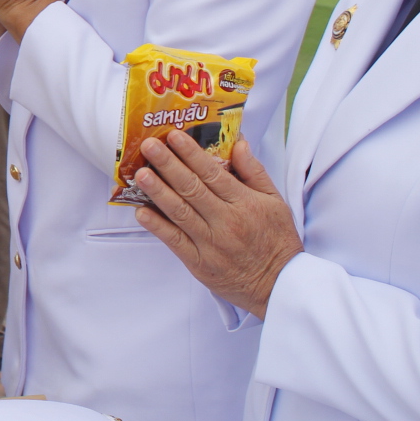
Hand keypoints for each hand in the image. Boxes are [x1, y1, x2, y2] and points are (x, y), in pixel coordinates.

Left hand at [130, 131, 302, 317]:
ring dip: (157, 191)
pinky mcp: (199, 263)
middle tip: (149, 146)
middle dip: (168, 165)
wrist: (279, 284)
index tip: (174, 136)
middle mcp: (225, 221)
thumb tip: (238, 143)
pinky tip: (141, 212)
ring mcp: (210, 243)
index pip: (212, 173)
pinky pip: (174, 241)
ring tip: (140, 174)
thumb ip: (254, 171)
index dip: (191, 153)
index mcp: (244, 203)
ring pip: (180, 212)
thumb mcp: (275, 201)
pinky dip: (157, 226)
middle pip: (192, 188)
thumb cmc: (276, 240)